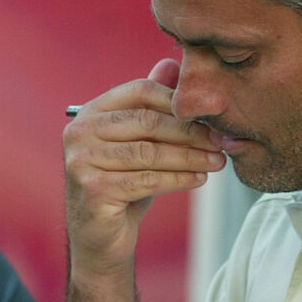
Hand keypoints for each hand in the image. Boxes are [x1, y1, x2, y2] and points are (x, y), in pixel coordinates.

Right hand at [63, 58, 225, 275]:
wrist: (101, 238)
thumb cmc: (122, 186)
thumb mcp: (138, 143)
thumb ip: (151, 106)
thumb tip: (172, 63)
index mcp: (90, 113)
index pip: (140, 91)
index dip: (180, 100)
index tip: (215, 111)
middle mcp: (78, 132)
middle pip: (147, 121)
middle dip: (191, 131)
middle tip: (223, 140)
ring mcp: (80, 161)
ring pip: (149, 152)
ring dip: (191, 156)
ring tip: (218, 161)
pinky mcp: (91, 189)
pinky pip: (146, 179)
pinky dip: (178, 178)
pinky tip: (199, 179)